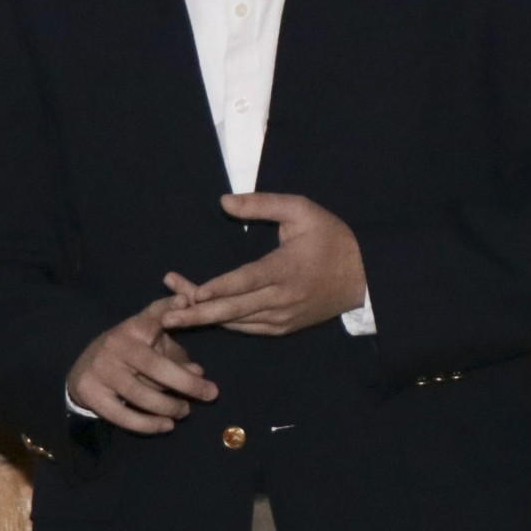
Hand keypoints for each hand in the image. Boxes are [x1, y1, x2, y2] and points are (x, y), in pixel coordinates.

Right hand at [65, 299, 216, 434]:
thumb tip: (199, 372)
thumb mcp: (152, 344)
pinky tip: (166, 425)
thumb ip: (176, 354)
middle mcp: (116, 345)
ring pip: (140, 394)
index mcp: (133, 328)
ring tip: (185, 411)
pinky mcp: (91, 394)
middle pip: (155, 367)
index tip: (186, 302)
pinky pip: (123, 415)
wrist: (83, 370)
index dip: (169, 307)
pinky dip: (147, 424)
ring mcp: (102, 370)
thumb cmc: (130, 356)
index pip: (154, 316)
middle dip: (186, 383)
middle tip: (211, 394)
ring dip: (168, 406)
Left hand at [156, 192, 368, 336]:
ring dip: (206, 318)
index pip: (246, 281)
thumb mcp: (301, 210)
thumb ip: (262, 204)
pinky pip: (249, 328)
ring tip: (174, 315)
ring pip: (238, 322)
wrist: (365, 277)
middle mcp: (282, 299)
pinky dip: (226, 324)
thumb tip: (223, 201)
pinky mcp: (285, 327)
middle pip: (234, 310)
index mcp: (286, 269)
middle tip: (166, 318)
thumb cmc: (331, 238)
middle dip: (197, 314)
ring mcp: (283, 317)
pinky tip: (205, 317)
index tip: (191, 292)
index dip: (218, 288)